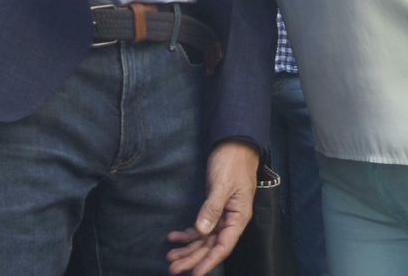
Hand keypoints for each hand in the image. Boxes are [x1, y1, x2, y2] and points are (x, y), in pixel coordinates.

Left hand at [165, 140, 259, 274]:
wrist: (234, 144)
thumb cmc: (232, 163)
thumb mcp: (222, 185)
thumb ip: (212, 208)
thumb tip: (201, 231)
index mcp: (238, 218)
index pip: (223, 246)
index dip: (208, 262)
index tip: (194, 274)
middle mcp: (230, 221)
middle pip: (210, 246)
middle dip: (192, 258)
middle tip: (172, 268)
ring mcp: (222, 215)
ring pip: (203, 239)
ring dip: (187, 248)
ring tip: (170, 257)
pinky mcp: (213, 208)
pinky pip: (200, 227)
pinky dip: (187, 233)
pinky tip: (173, 237)